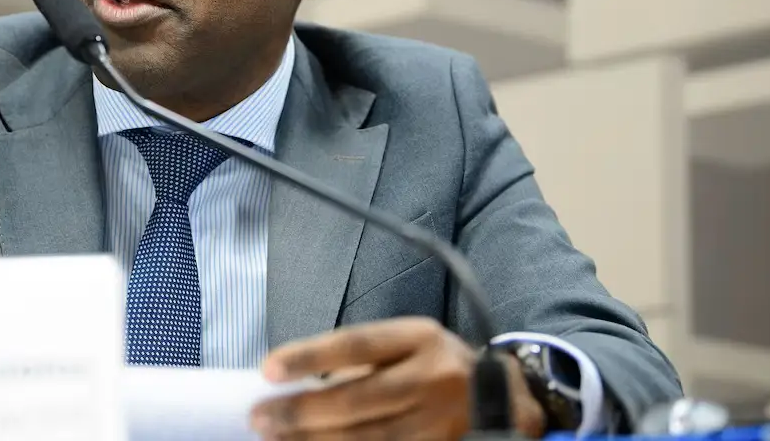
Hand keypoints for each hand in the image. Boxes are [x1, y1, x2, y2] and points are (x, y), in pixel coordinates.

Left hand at [250, 317, 545, 439]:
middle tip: (260, 418)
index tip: (267, 369)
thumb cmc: (434, 366)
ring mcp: (443, 421)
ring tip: (278, 439)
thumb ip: (360, 361)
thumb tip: (292, 380)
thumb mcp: (407, 345)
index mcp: (420, 337)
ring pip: (370, 439)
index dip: (310, 357)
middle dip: (302, 412)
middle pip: (358, 399)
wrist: (509, 397)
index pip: (357, 344)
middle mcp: (435, 377)